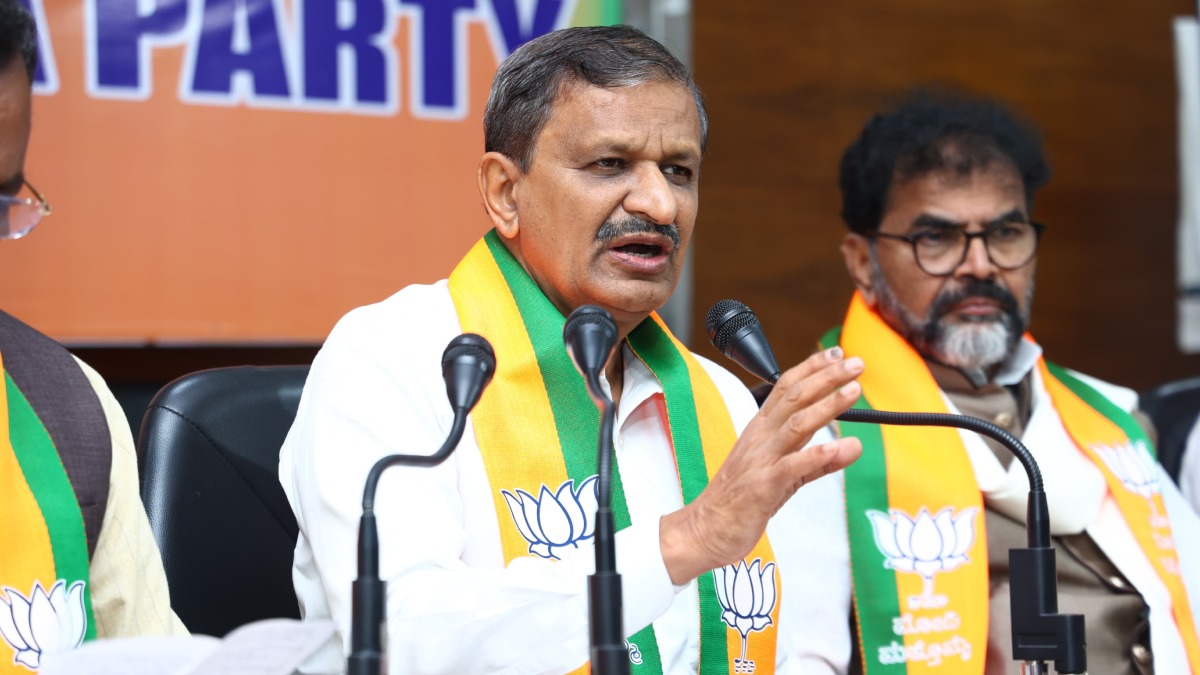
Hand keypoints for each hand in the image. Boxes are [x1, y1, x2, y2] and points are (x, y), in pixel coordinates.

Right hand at [659, 347, 862, 583]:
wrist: (707, 529)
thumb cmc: (742, 499)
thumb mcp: (786, 475)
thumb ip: (820, 460)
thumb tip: (854, 445)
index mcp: (761, 430)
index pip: (786, 388)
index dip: (812, 368)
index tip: (837, 354)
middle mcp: (761, 438)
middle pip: (794, 398)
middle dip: (826, 377)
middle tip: (855, 364)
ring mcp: (761, 460)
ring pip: (796, 425)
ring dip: (827, 406)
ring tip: (853, 391)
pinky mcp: (763, 486)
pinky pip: (792, 467)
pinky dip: (817, 455)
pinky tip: (840, 447)